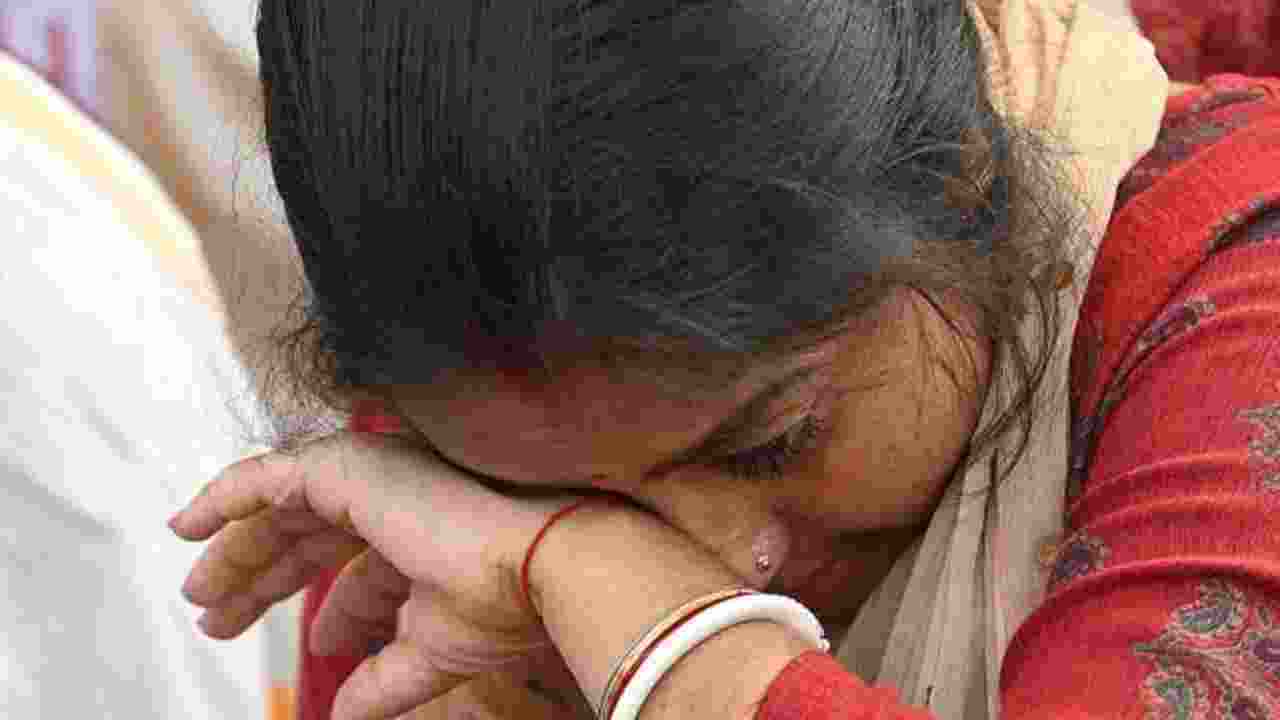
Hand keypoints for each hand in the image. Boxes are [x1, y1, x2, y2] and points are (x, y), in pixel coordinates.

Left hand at [168, 430, 584, 719]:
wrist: (537, 563)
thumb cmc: (505, 599)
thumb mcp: (429, 652)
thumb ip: (381, 681)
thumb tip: (344, 718)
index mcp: (418, 536)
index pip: (355, 572)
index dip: (321, 610)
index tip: (303, 644)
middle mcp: (394, 499)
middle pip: (307, 539)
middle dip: (262, 580)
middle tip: (217, 614)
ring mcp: (368, 477)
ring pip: (279, 512)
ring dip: (236, 552)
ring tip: (197, 591)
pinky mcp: (343, 468)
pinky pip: (263, 478)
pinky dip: (223, 498)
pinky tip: (187, 526)